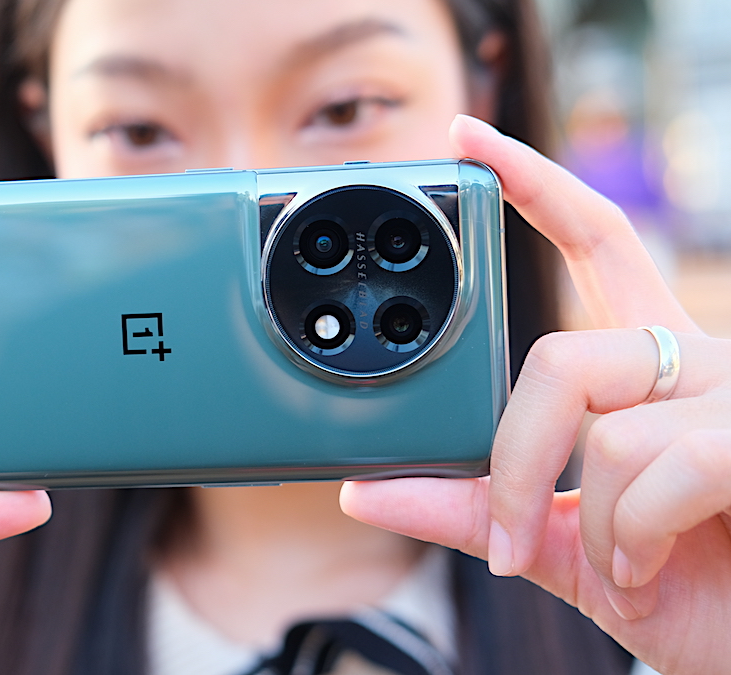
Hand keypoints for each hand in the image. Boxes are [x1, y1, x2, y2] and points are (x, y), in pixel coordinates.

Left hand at [341, 115, 730, 674]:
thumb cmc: (678, 586)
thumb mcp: (559, 543)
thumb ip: (475, 510)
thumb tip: (365, 491)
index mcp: (649, 368)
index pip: (595, 244)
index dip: (536, 186)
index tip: (469, 141)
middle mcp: (695, 361)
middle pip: (566, 357)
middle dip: (518, 458)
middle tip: (510, 530)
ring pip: (604, 425)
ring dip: (586, 523)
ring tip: (619, 566)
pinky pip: (656, 467)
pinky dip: (626, 537)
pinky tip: (646, 568)